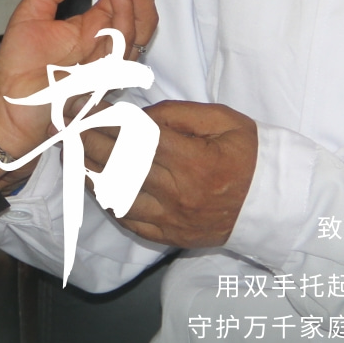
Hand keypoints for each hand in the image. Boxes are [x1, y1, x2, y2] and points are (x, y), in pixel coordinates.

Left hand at [82, 101, 257, 247]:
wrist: (276, 205)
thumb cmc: (252, 155)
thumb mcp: (224, 121)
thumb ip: (179, 115)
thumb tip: (141, 116)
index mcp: (191, 159)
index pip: (133, 136)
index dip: (103, 120)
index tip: (84, 106)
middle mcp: (175, 192)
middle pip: (117, 164)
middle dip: (86, 141)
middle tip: (67, 125)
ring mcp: (170, 218)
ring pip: (115, 196)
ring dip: (88, 172)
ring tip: (72, 153)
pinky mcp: (169, 236)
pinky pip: (128, 220)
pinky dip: (107, 202)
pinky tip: (95, 185)